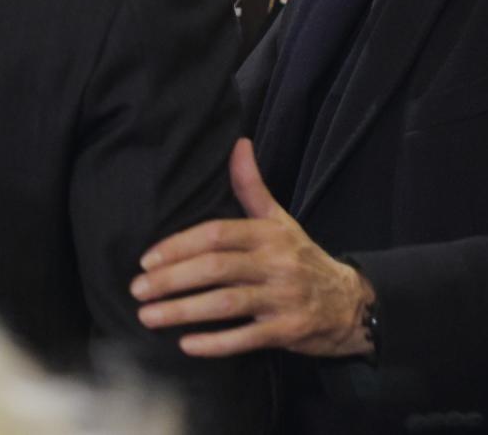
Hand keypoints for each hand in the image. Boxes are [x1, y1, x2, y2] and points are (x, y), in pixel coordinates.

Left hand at [131, 138, 375, 357]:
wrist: (350, 302)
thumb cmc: (302, 257)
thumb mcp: (280, 219)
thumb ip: (252, 185)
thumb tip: (237, 143)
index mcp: (267, 234)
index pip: (216, 234)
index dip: (178, 246)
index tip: (146, 260)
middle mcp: (275, 263)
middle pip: (216, 268)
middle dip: (171, 279)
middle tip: (137, 290)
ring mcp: (282, 298)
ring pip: (226, 304)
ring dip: (183, 311)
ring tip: (148, 316)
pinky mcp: (287, 332)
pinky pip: (246, 338)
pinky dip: (215, 343)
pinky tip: (186, 344)